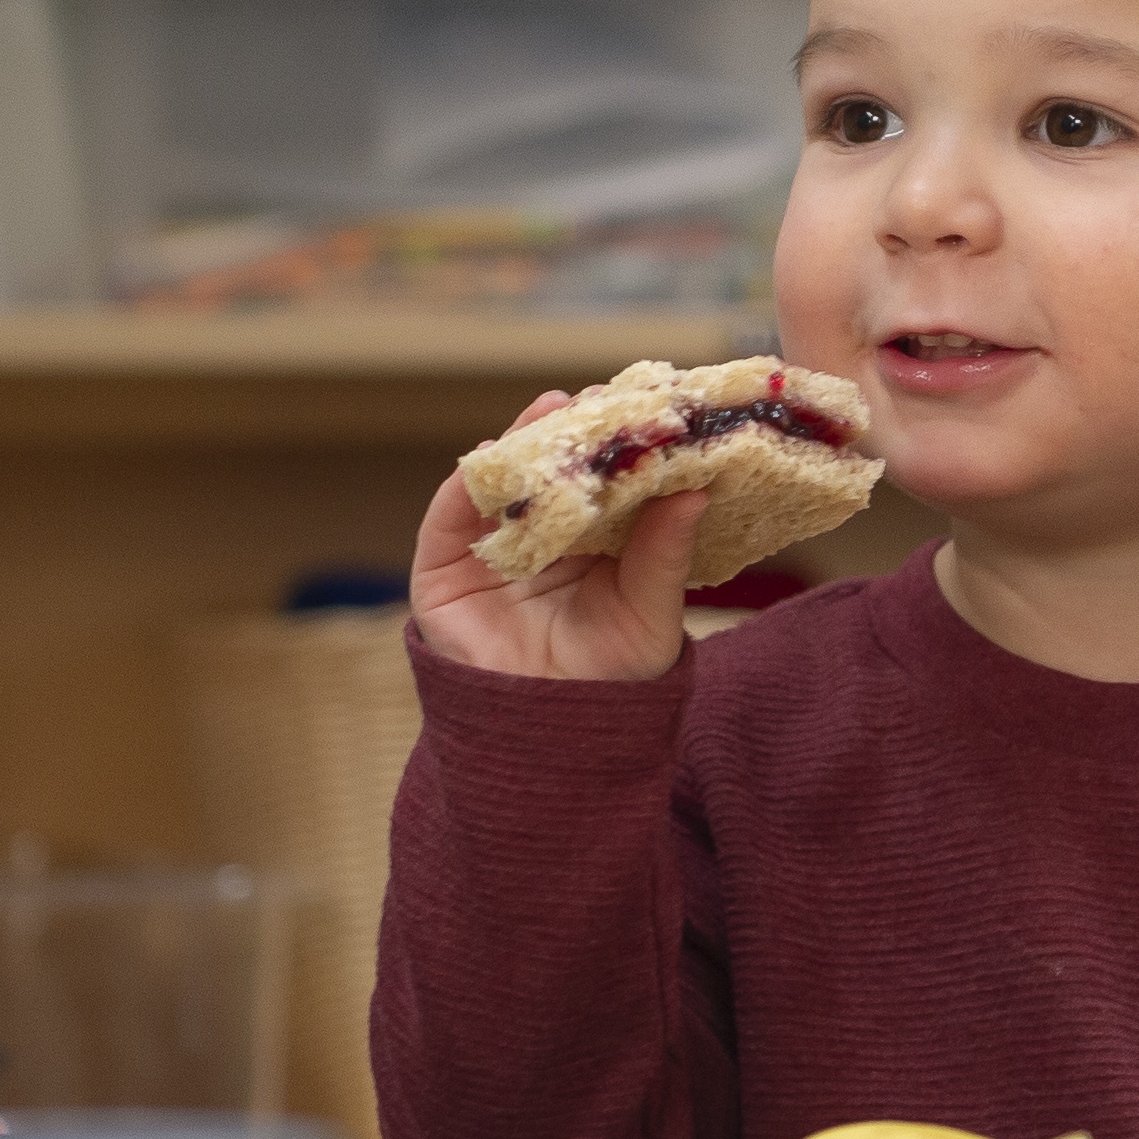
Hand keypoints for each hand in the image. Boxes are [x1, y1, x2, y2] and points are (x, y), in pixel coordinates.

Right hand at [405, 389, 709, 681]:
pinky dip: (467, 486)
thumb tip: (696, 492)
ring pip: (501, 484)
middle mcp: (539, 535)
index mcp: (592, 538)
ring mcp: (488, 549)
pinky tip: (493, 457)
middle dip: (572, 431)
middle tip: (599, 398)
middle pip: (551, 469)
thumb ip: (664, 554)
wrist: (554, 741)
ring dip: (522, 442)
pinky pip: (449, 520)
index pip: (602, 477)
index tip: (647, 405)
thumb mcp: (649, 611)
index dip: (620, 441)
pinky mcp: (442, 572)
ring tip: (551, 412)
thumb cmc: (610, 676)